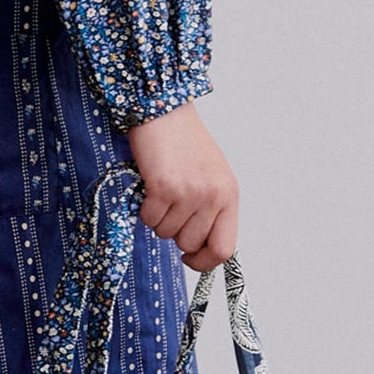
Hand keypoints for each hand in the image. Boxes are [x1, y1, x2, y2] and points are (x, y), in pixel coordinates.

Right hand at [123, 100, 239, 271]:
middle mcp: (213, 196)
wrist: (164, 112)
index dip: (204, 261)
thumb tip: (200, 247)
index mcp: (229, 195)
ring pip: (166, 233)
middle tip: (170, 208)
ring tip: (160, 191)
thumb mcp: (211, 177)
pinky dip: (144, 208)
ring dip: (158, 218)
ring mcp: (189, 193)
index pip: (224, 249)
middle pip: (189, 243)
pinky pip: (149, 219)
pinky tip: (149, 186)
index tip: (189, 258)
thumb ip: (212, 210)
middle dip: (175, 233)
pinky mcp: (163, 188)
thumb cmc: (185, 144)